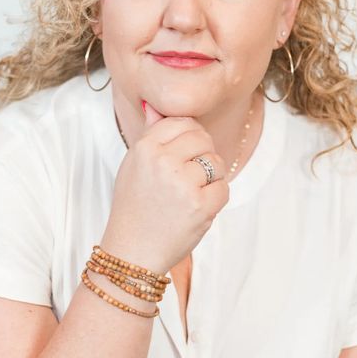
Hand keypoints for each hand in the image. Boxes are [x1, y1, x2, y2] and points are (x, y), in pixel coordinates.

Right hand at [103, 99, 229, 273]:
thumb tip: (155, 105)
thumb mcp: (132, 166)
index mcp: (144, 147)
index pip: (183, 122)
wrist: (132, 251)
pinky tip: (196, 208)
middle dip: (202, 154)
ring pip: (216, 162)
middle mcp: (162, 161)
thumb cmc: (133, 208)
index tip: (183, 155)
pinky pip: (224, 188)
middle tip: (189, 176)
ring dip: (211, 178)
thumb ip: (150, 135)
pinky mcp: (200, 205)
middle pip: (203, 138)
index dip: (189, 138)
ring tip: (191, 194)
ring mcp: (182, 183)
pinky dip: (215, 199)